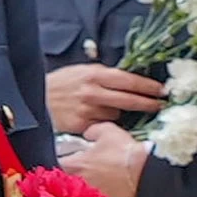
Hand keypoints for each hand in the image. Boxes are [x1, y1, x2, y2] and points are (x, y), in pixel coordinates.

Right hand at [47, 60, 166, 131]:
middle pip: (129, 100)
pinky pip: (102, 126)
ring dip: (117, 113)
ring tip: (106, 109)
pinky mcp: (82, 125)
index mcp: (95, 74)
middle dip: (148, 103)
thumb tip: (127, 80)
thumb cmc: (59, 83)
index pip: (129, 80)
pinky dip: (103, 123)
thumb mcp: (81, 71)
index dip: (148, 86)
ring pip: (116, 115)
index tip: (162, 90)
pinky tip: (95, 119)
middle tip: (160, 105)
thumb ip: (103, 75)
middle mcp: (93, 92)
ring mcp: (88, 110)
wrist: (34, 98)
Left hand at [66, 122, 147, 196]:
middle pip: (63, 183)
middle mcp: (77, 184)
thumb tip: (88, 134)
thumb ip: (91, 131)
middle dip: (68, 178)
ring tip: (92, 187)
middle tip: (80, 174)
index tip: (67, 161)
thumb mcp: (107, 130)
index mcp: (74, 164)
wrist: (145, 173)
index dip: (61, 161)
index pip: (55, 164)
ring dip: (80, 193)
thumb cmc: (125, 153)